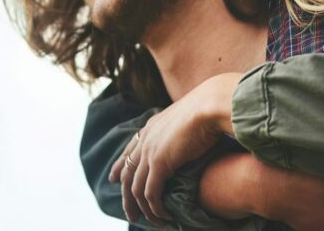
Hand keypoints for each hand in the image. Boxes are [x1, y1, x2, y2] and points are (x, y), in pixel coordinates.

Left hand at [109, 73, 240, 224]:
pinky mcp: (159, 163)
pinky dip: (155, 208)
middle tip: (130, 214)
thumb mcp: (188, 117)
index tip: (113, 178)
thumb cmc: (208, 109)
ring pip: (136, 188)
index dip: (119, 166)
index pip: (129, 150)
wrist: (210, 105)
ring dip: (142, 208)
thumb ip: (182, 128)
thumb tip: (191, 134)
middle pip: (127, 173)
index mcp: (151, 127)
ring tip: (151, 221)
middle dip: (126, 197)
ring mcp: (150, 151)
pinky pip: (151, 193)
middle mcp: (145, 139)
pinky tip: (164, 216)